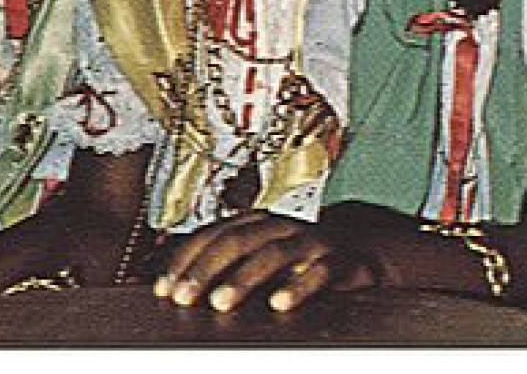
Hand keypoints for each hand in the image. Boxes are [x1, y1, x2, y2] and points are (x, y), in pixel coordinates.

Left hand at [152, 211, 378, 313]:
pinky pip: (319, 273)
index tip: (163, 287)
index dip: (184, 259)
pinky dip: (298, 287)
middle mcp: (280, 226)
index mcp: (256, 222)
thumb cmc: (301, 262)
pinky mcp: (340, 261)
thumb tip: (175, 288)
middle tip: (182, 296)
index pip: (212, 234)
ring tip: (220, 302)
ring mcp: (310, 242)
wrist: (362, 254)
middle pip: (236, 239)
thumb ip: (226, 269)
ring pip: (273, 253)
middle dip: (204, 268)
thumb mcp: (262, 261)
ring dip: (243, 278)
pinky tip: (279, 303)